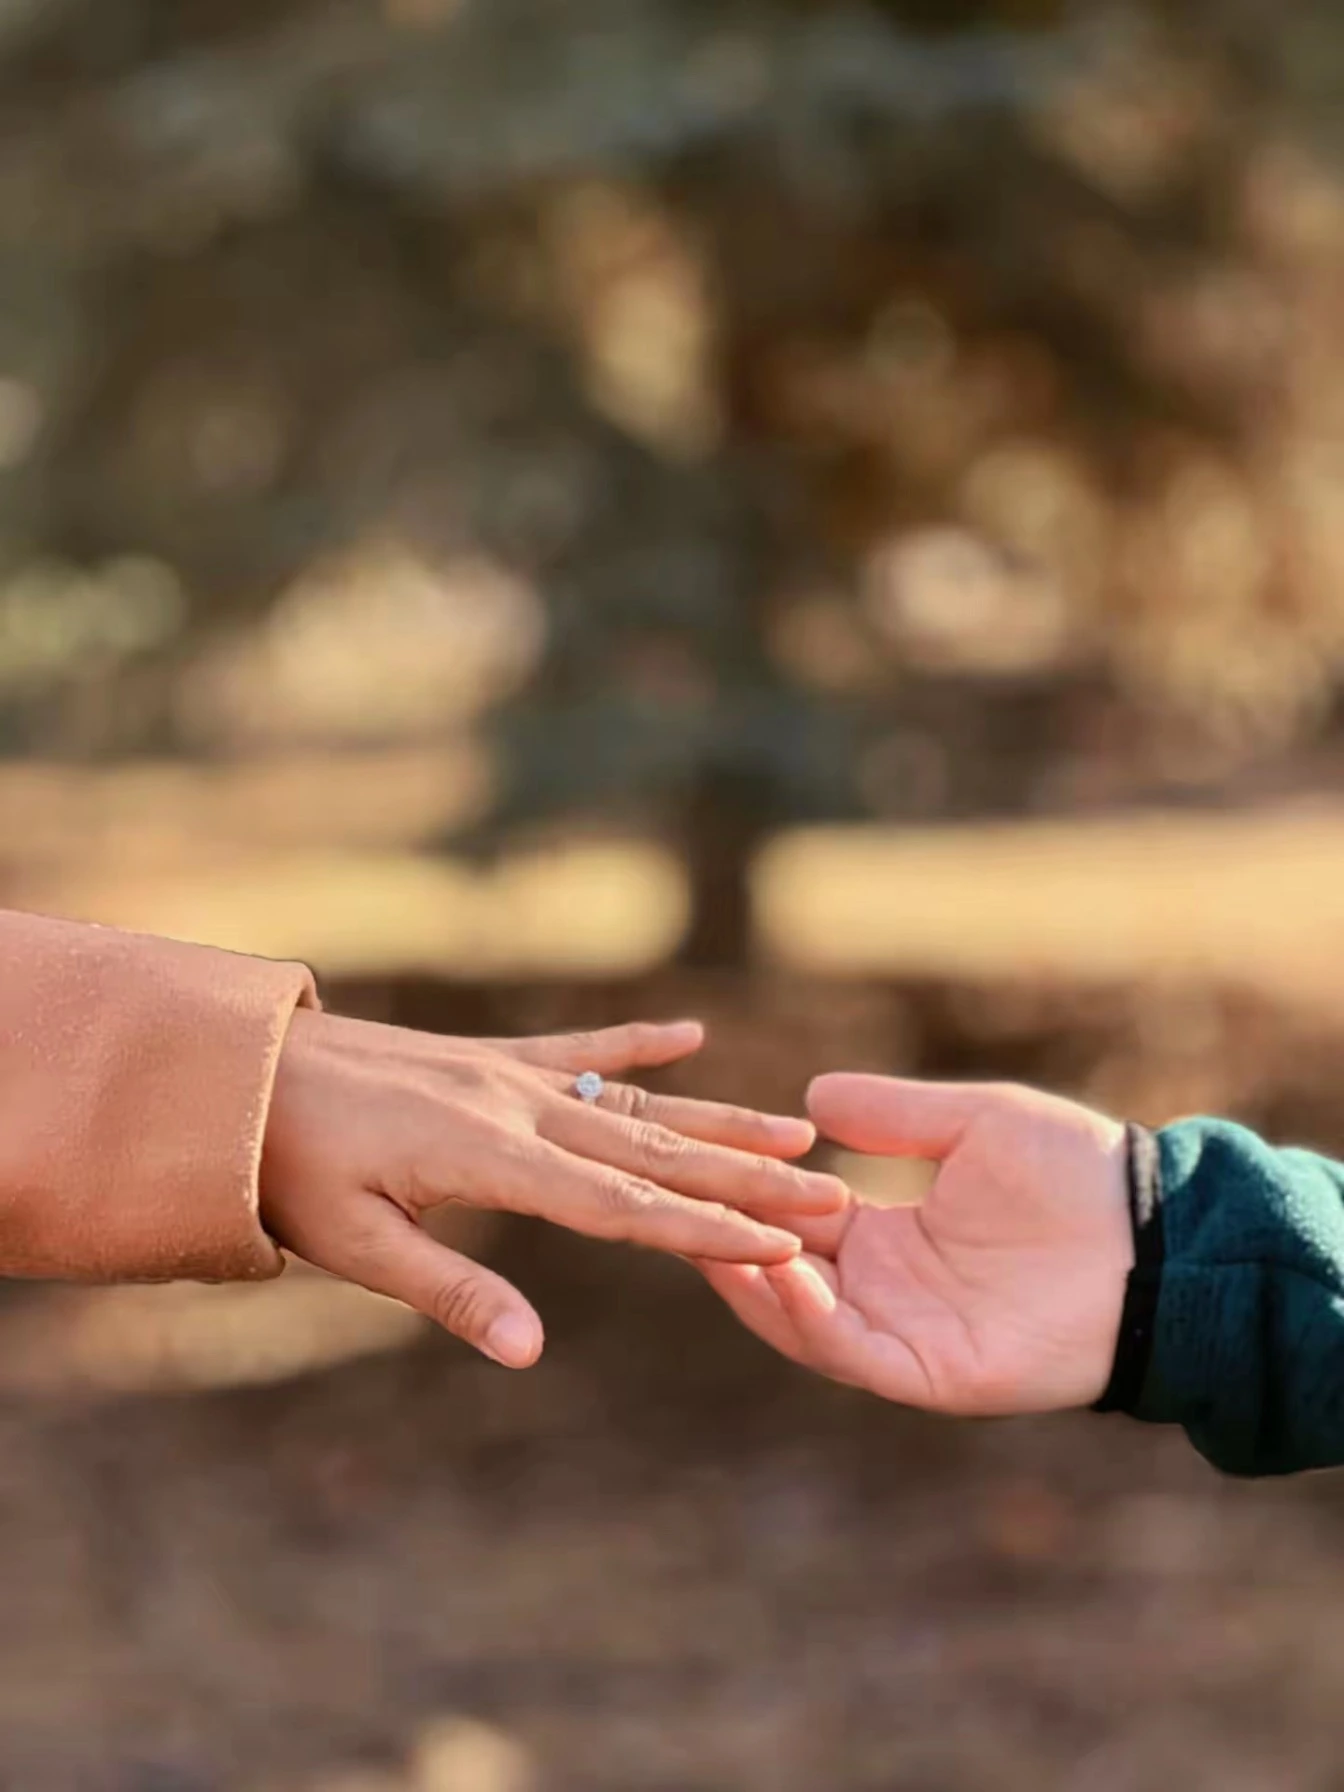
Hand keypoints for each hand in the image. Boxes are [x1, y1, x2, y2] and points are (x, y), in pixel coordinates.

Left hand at [260, 1013, 844, 1369]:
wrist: (237, 1071)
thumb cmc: (289, 1168)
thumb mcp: (355, 1245)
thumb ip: (451, 1292)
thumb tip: (532, 1354)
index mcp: (491, 1160)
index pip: (622, 1205)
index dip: (707, 1228)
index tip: (785, 1244)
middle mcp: (517, 1108)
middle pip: (653, 1150)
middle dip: (748, 1178)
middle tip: (831, 1193)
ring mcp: (509, 1075)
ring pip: (634, 1101)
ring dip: (718, 1118)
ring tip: (797, 1128)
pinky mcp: (490, 1058)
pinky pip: (577, 1048)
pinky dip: (637, 1042)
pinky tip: (691, 1034)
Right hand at [700, 1074, 1133, 1414]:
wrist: (1152, 1236)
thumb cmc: (1075, 1172)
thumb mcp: (972, 1122)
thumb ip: (894, 1114)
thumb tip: (812, 1098)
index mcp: (888, 1238)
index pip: (792, 1225)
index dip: (745, 1200)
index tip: (695, 1163)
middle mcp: (885, 1291)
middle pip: (780, 1277)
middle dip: (726, 1245)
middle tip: (670, 1207)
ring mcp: (904, 1335)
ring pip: (801, 1323)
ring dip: (752, 1285)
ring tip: (706, 1243)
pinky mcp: (930, 1372)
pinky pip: (852, 1353)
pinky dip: (807, 1322)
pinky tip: (779, 1275)